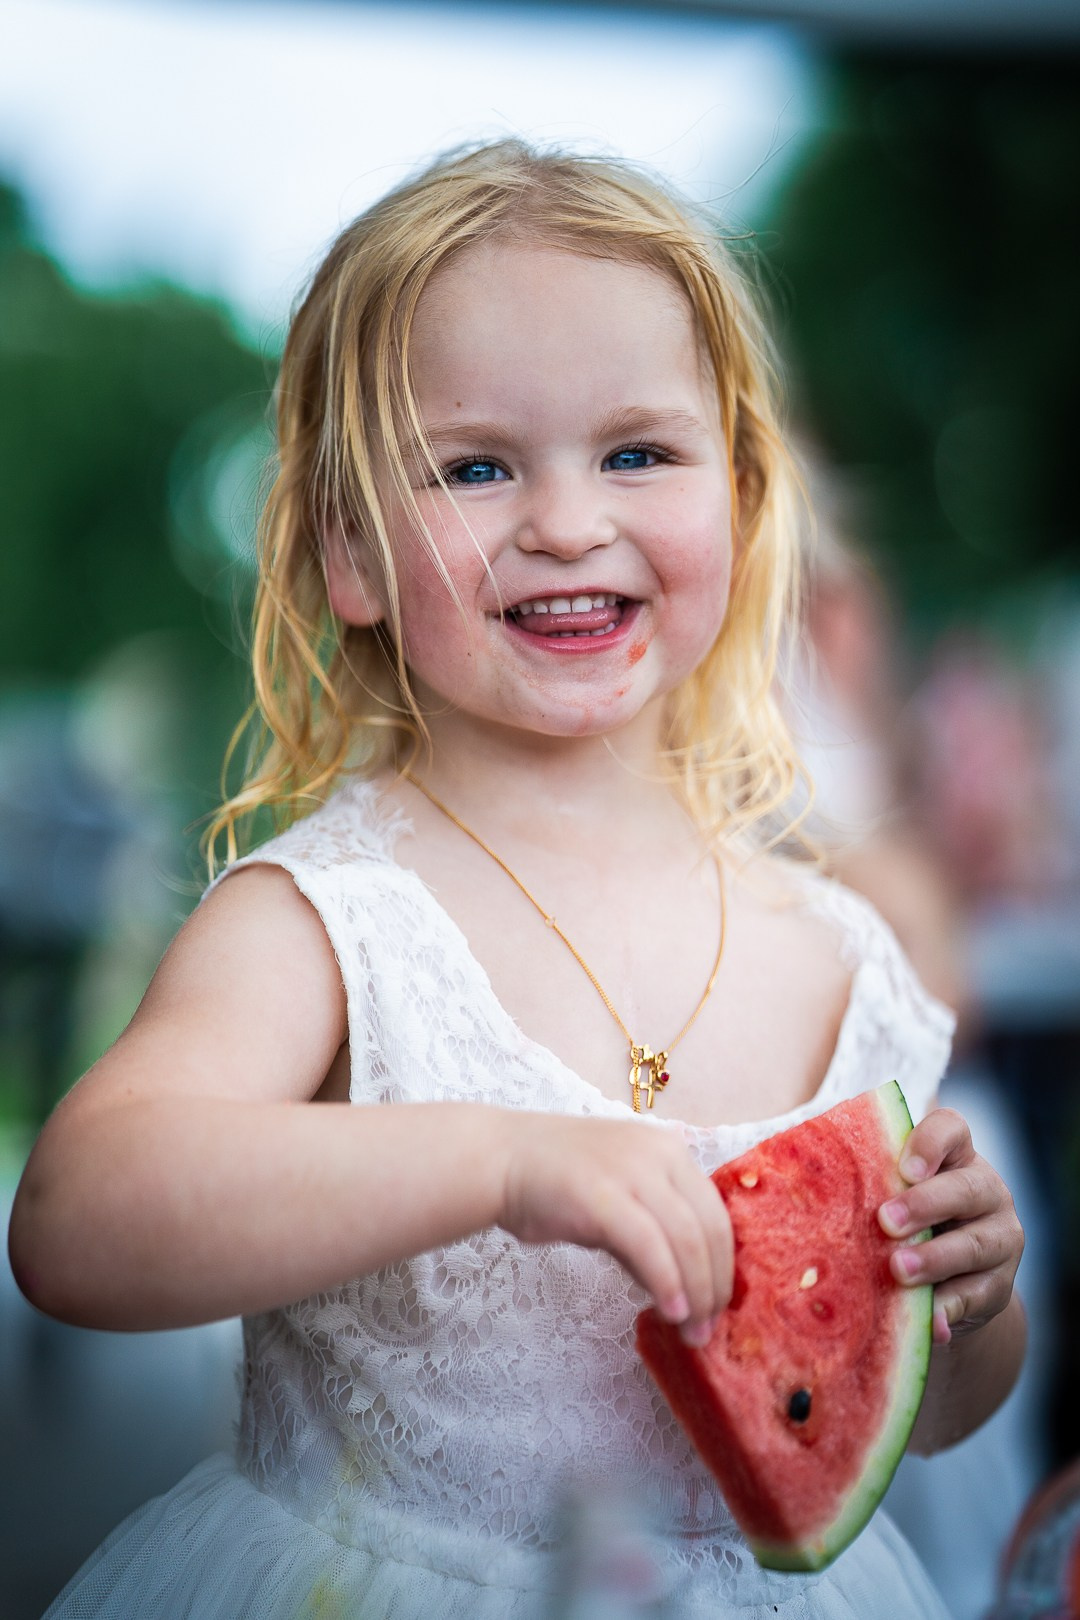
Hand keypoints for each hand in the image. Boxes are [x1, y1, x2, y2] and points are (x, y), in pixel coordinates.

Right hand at [498, 1114, 732, 1344]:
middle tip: (708, 1328)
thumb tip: (685, 1293)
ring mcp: (632, 1170)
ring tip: (692, 1330)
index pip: (715, 1213)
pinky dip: (667, 1282)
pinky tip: (670, 1311)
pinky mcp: (603, 1194)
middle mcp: (660, 1152)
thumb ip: (652, 1237)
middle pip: (709, 1227)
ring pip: (687, 1238)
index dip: (724, 1265)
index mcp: (669, 1149)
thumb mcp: (619, 1202)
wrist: (499, 1159)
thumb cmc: (555, 1184)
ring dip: (697, 1291)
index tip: (718, 1305)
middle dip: (715, 1285)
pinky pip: (650, 1245)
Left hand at [877, 1107, 1023, 1346]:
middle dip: (925, 1204)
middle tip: (885, 1221)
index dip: (930, 1142)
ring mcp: (1000, 1238)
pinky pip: (977, 1295)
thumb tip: (798, 1180)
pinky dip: (949, 1308)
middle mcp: (986, 1190)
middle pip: (966, 1187)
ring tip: (898, 1270)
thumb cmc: (903, 1223)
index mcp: (955, 1156)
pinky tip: (929, 1319)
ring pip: (975, 1244)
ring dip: (935, 1258)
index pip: (952, 1129)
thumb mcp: (890, 1196)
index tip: (904, 1168)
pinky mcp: (998, 1286)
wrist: (947, 1284)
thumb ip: (866, 1183)